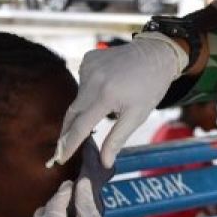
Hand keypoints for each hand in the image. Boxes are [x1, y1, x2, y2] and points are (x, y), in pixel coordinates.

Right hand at [51, 35, 186, 167]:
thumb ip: (117, 139)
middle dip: (67, 132)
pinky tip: (105, 88)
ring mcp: (88, 66)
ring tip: (105, 107)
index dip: (69, 144)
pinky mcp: (88, 59)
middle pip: (72, 113)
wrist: (155, 54)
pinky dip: (88, 92)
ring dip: (84, 109)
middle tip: (63, 148)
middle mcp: (93, 79)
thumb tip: (105, 163)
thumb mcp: (137, 116)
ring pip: (78, 98)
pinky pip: (82, 82)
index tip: (60, 158)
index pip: (80, 126)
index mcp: (106, 95)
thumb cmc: (150, 87)